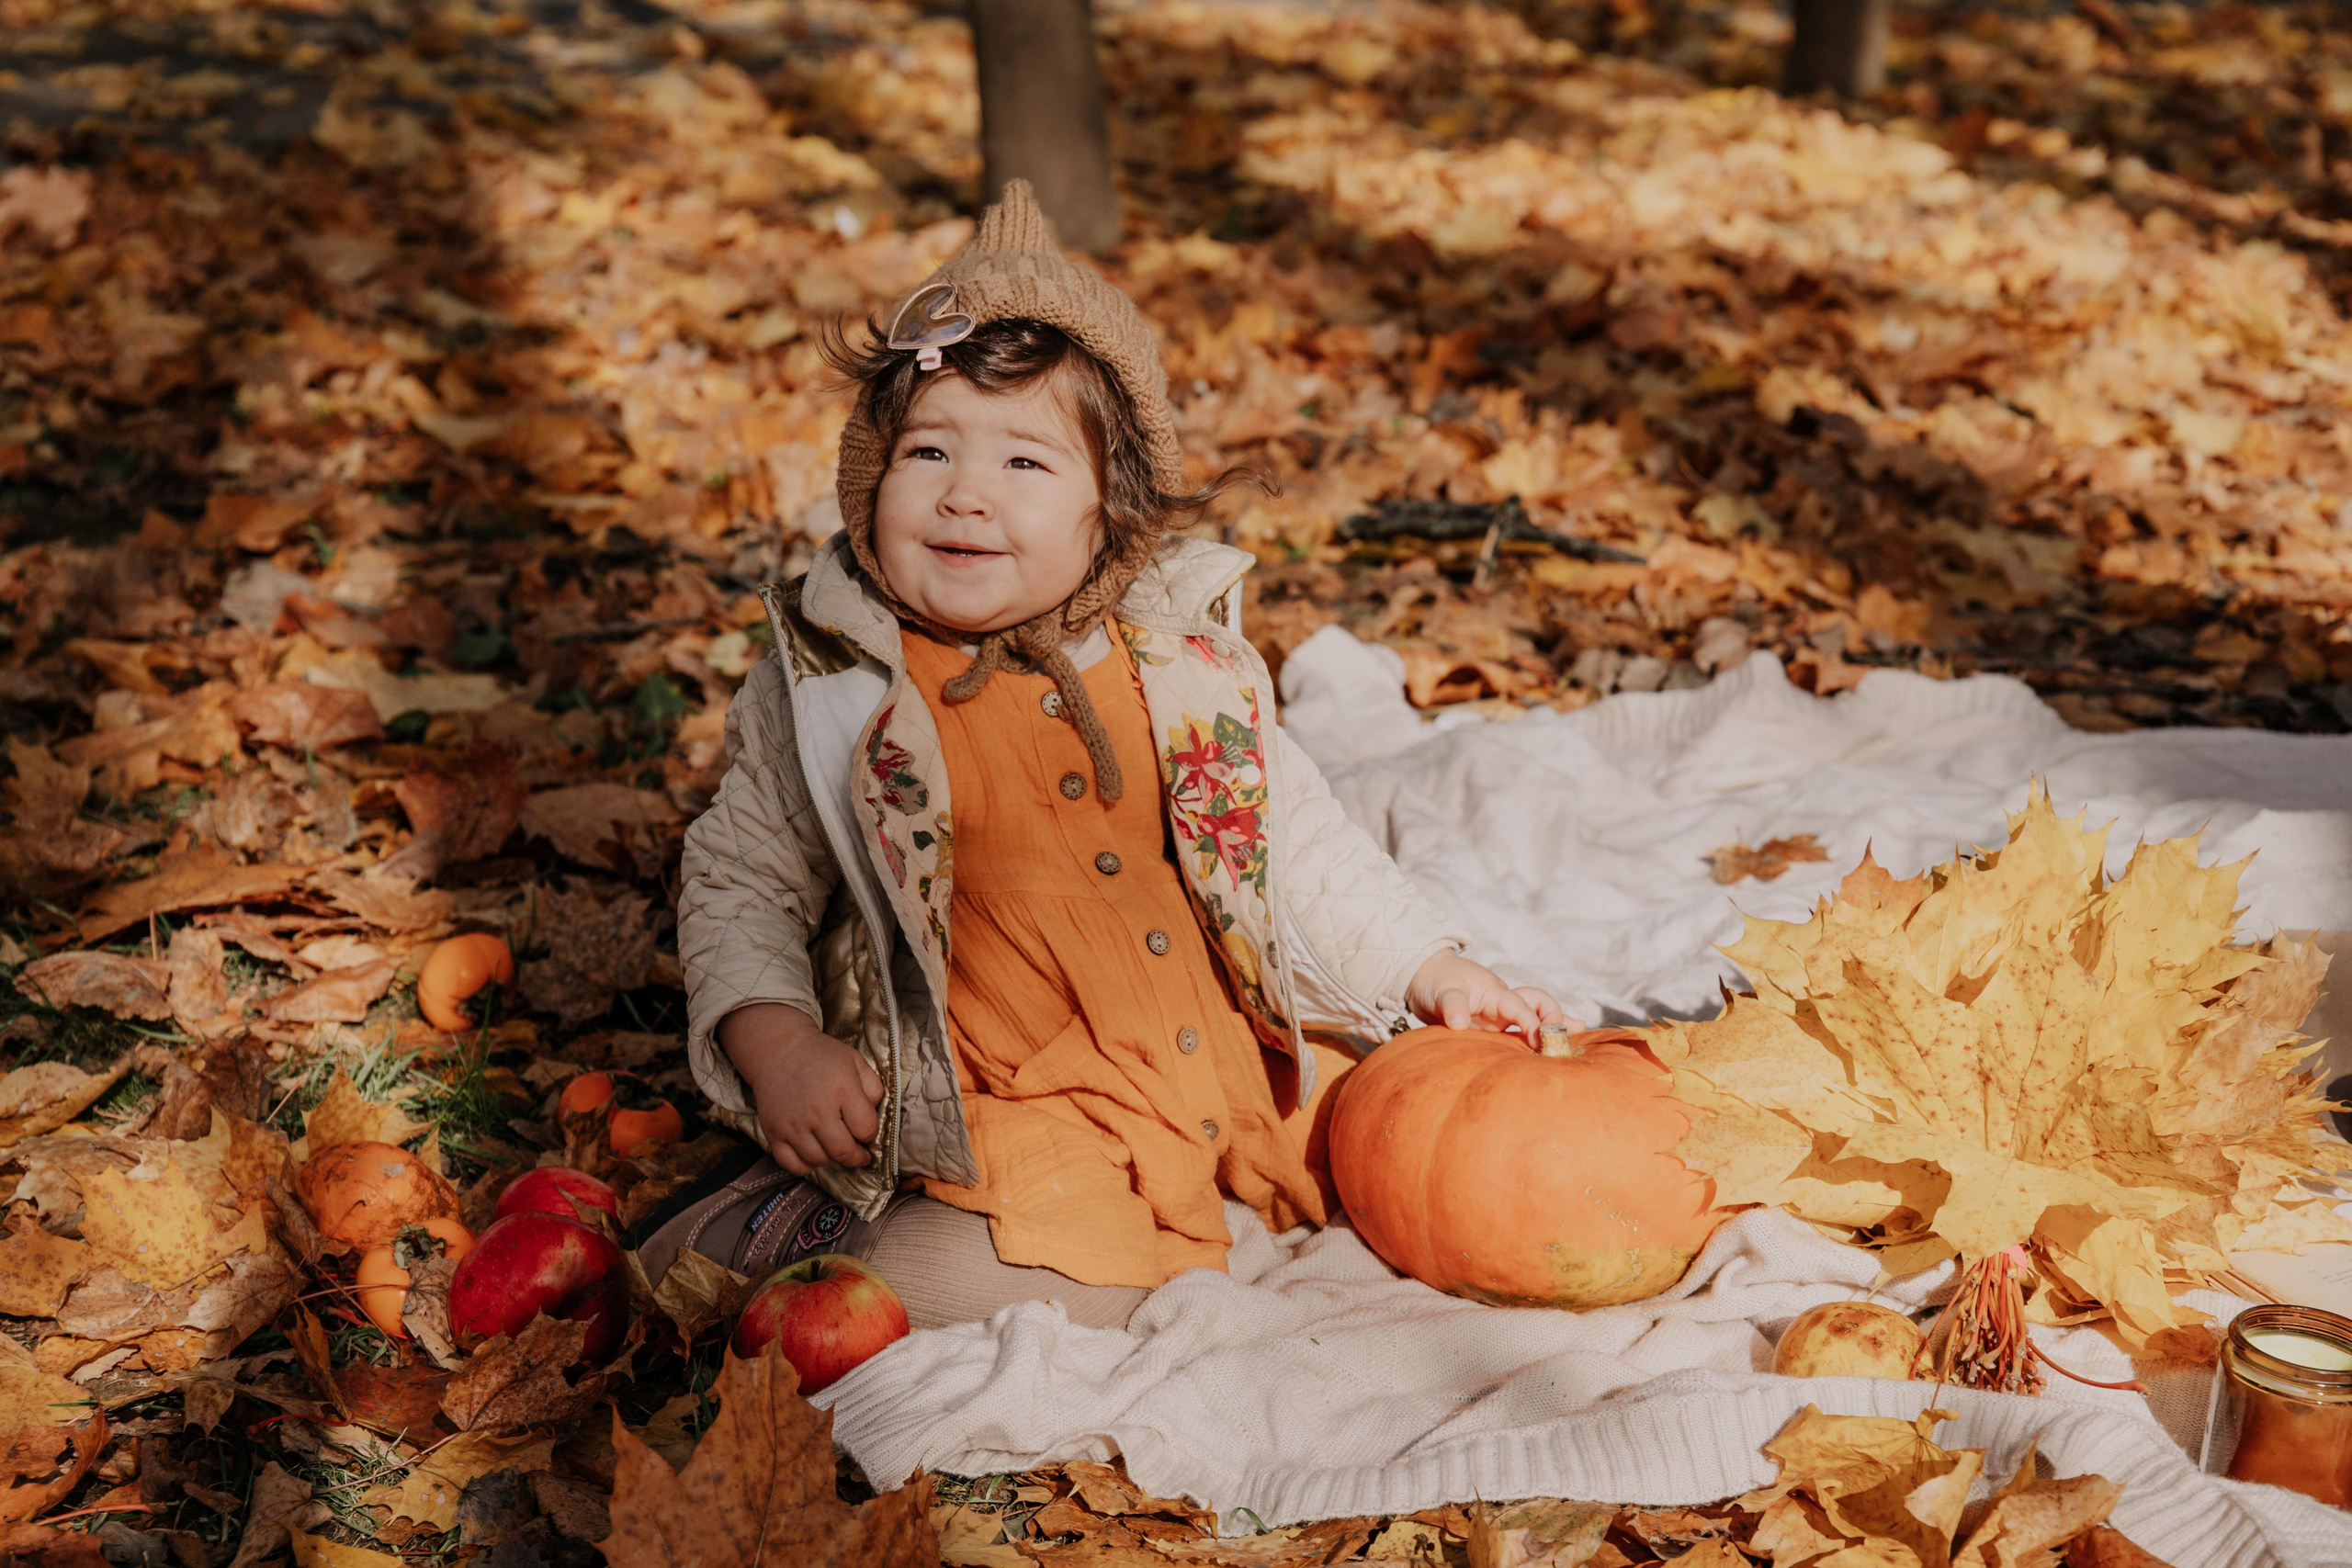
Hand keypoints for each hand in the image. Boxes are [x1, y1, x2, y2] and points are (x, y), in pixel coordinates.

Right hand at [719, 1003, 884, 1176]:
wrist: (779, 1051)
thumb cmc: (821, 1056)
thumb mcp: (855, 1061)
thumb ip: (873, 1088)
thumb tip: (876, 1116)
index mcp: (842, 1090)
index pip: (866, 1129)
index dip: (871, 1134)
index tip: (867, 1132)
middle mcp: (817, 1111)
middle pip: (843, 1152)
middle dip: (857, 1157)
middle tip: (859, 1153)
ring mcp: (793, 1124)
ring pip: (819, 1160)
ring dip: (831, 1158)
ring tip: (833, 1146)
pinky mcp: (774, 1133)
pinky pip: (792, 1164)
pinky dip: (805, 1166)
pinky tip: (813, 1153)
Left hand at [1405, 951, 1569, 1035]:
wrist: (1423, 978)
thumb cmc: (1436, 980)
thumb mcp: (1442, 992)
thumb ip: (1452, 1006)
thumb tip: (1458, 1024)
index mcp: (1495, 992)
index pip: (1520, 1006)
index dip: (1533, 1022)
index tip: (1541, 1039)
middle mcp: (1502, 1004)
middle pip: (1538, 1005)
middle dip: (1555, 1018)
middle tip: (1568, 1036)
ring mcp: (1499, 1017)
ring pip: (1533, 1019)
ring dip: (1554, 1026)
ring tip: (1579, 1037)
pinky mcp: (1492, 1031)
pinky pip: (1517, 1036)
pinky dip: (1533, 1042)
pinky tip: (1546, 1055)